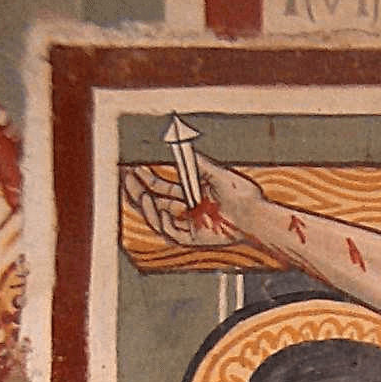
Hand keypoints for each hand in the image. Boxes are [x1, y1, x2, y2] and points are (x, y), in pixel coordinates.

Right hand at [121, 153, 263, 251]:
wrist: (254, 214)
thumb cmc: (241, 193)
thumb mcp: (214, 171)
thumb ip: (194, 160)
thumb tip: (176, 142)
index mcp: (191, 194)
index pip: (161, 187)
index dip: (146, 178)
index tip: (132, 168)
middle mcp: (188, 210)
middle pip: (155, 202)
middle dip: (138, 192)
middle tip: (126, 179)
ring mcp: (190, 225)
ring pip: (159, 219)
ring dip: (148, 207)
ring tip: (142, 194)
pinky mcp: (195, 239)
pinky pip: (172, 234)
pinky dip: (163, 223)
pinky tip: (159, 210)